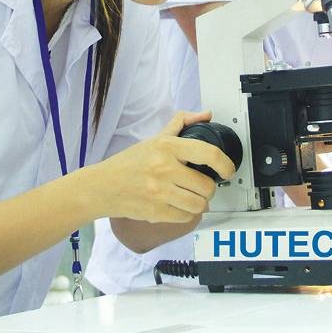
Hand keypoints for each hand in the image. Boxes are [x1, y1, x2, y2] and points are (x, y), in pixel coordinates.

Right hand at [83, 111, 235, 223]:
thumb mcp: (154, 139)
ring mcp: (160, 192)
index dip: (225, 164)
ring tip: (191, 197)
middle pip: (206, 185)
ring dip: (200, 203)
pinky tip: (179, 206)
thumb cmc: (129, 163)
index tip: (228, 170)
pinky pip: (186, 217)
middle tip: (200, 186)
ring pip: (199, 204)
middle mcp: (164, 168)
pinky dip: (187, 214)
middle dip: (208, 188)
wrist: (103, 187)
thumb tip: (205, 115)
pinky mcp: (156, 212)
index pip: (207, 153)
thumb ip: (181, 124)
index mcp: (166, 147)